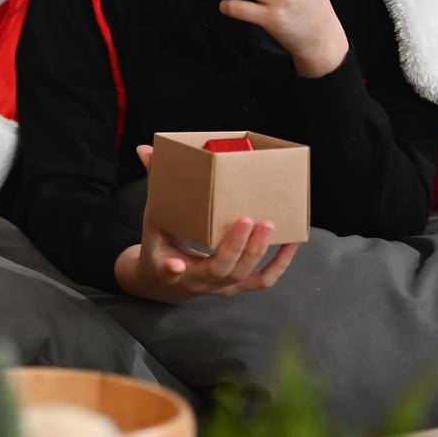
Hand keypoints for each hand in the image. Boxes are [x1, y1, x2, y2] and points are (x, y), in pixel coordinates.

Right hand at [115, 145, 297, 303]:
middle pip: (220, 270)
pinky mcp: (237, 287)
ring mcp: (219, 287)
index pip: (168, 270)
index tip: (175, 264)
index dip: (172, 269)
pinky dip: (280, 262)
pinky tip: (292, 242)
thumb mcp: (152, 218)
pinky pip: (262, 280)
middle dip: (235, 247)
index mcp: (166, 267)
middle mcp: (196, 282)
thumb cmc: (160, 243)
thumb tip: (145, 149)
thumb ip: (155, 185)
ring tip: (269, 225)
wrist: (165, 281)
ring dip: (258, 252)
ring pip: (243, 275)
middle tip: (248, 219)